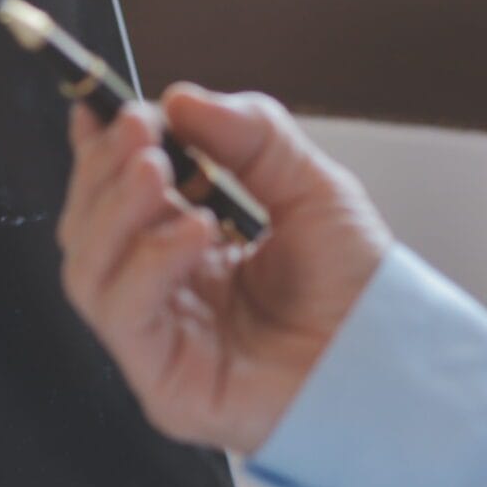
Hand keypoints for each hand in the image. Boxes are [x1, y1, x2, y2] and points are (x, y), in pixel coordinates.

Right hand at [57, 85, 393, 454]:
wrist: (398, 366)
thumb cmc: (361, 295)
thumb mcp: (314, 189)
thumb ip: (254, 139)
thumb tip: (181, 99)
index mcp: (187, 249)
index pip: (116, 196)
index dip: (99, 151)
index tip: (106, 106)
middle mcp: (164, 295)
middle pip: (88, 229)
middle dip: (105, 172)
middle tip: (141, 132)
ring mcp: (161, 344)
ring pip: (89, 271)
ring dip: (116, 212)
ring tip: (161, 173)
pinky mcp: (167, 388)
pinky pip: (124, 318)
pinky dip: (147, 265)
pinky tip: (193, 233)